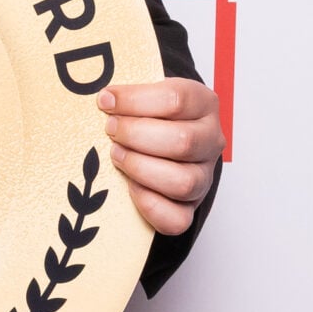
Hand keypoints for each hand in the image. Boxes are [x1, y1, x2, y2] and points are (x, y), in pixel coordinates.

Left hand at [96, 78, 222, 236]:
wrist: (165, 140)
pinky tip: (129, 186)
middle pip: (182, 141)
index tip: (106, 101)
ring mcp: (204, 177)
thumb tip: (102, 97)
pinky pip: (177, 218)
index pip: (176, 99)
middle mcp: (210, 141)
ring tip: (117, 155)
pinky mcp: (191, 207)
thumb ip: (129, 93)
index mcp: (203, 104)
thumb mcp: (148, 93)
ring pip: (182, 182)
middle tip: (111, 129)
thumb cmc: (153, 115)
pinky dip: (148, 204)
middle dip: (136, 135)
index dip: (135, 101)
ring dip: (140, 168)